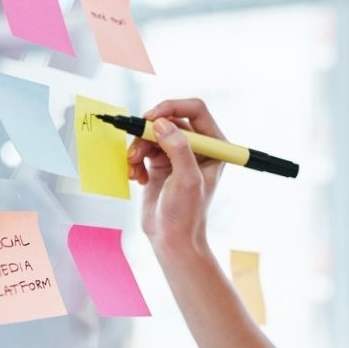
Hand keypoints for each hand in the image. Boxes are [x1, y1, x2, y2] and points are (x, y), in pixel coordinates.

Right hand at [127, 99, 225, 253]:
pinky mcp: (160, 164)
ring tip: (134, 168)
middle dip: (148, 133)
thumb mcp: (186, 180)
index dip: (172, 108)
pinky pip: (143, 149)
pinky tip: (137, 178)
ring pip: (152, 134)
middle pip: (169, 120)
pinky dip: (135, 160)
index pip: (195, 110)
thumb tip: (161, 123)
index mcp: (214, 146)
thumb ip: (178, 148)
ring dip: (138, 148)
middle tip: (135, 150)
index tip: (151, 118)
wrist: (171, 240)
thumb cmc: (186, 214)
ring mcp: (177, 155)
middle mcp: (197, 147)